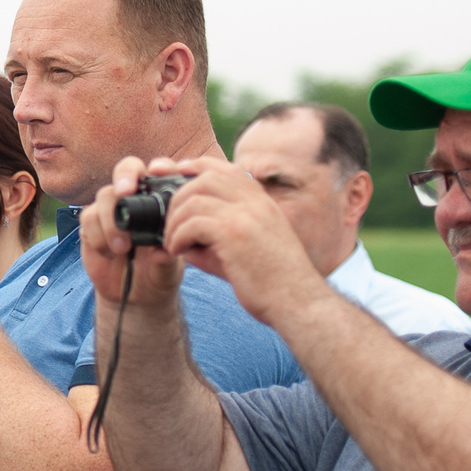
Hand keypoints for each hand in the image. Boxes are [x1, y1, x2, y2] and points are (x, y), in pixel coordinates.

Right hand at [82, 155, 188, 307]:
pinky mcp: (92, 225)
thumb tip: (161, 252)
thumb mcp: (170, 269)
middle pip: (126, 170)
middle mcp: (136, 199)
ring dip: (111, 222)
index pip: (161, 172)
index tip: (158, 170)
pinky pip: (88, 218)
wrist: (136, 295)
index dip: (160, 165)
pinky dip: (98, 236)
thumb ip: (166, 259)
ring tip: (122, 249)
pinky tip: (110, 254)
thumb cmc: (159, 274)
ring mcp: (112, 210)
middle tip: (126, 192)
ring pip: (105, 196)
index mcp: (161, 202)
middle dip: (125, 176)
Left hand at [151, 157, 324, 323]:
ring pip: (194, 199)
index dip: (196, 167)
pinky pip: (193, 223)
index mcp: (262, 202)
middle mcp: (256, 203)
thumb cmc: (272, 282)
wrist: (299, 303)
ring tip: (173, 242)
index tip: (177, 175)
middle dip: (178, 197)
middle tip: (171, 225)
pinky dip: (177, 236)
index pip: (225, 169)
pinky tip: (178, 252)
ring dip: (175, 221)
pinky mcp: (235, 234)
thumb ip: (214, 237)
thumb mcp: (244, 250)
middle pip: (205, 178)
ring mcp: (247, 215)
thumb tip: (179, 235)